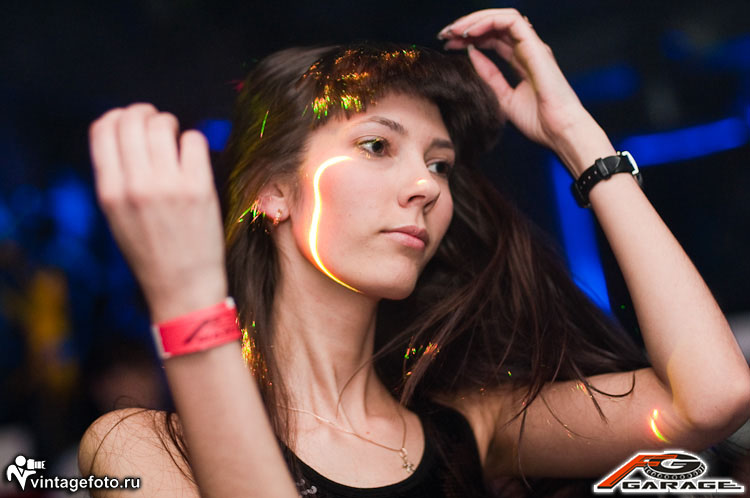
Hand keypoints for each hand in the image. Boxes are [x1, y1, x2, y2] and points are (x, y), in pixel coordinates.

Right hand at [89, 103, 226, 322]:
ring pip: (162, 124)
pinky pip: (194, 140)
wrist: (183, 287)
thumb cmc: (151, 251)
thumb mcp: (117, 217)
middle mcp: (135, 185)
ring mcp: (168, 186)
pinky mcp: (199, 188)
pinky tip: (192, 157)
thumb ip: (118, 177)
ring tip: (175, 138)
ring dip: (169, 124)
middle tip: (157, 123)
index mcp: (109, 192)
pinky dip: (192, 141)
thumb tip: (127, 132)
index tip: (129, 120)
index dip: (117, 116)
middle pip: (132, 120)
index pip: (103, 129)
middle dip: (144, 114)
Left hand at [439, 9, 613, 174]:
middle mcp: (527, 49)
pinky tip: (469, 33)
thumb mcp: (503, 98)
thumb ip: (488, 76)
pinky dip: (487, 21)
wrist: (558, 131)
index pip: (492, 40)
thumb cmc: (538, 121)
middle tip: (444, 35)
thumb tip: (471, 54)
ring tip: (454, 31)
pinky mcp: (534, 45)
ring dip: (474, 20)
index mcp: (521, 61)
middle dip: (467, 27)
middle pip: (494, 26)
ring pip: (501, 17)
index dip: (469, 39)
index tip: (448, 46)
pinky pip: (510, 20)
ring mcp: (532, 45)